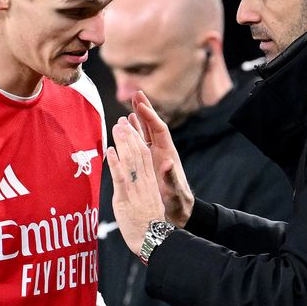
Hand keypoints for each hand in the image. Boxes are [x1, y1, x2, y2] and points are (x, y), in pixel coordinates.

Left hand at [106, 113, 167, 254]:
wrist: (153, 239)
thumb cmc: (150, 225)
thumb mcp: (150, 203)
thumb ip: (143, 191)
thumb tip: (137, 185)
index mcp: (150, 183)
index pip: (145, 156)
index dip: (138, 141)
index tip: (132, 128)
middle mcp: (144, 182)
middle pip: (138, 154)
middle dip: (130, 136)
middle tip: (122, 120)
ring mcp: (135, 189)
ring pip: (129, 161)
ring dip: (122, 142)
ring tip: (116, 127)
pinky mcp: (125, 198)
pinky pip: (120, 177)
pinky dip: (115, 162)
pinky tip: (110, 150)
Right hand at [132, 94, 194, 225]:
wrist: (178, 211)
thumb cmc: (177, 202)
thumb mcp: (174, 191)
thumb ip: (171, 178)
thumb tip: (168, 163)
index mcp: (168, 154)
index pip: (159, 130)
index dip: (150, 116)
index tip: (141, 104)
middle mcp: (162, 151)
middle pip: (152, 126)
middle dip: (144, 110)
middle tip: (136, 94)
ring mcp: (155, 156)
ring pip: (146, 133)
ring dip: (138, 119)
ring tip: (130, 104)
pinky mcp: (149, 162)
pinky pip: (141, 144)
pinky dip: (135, 133)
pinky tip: (127, 126)